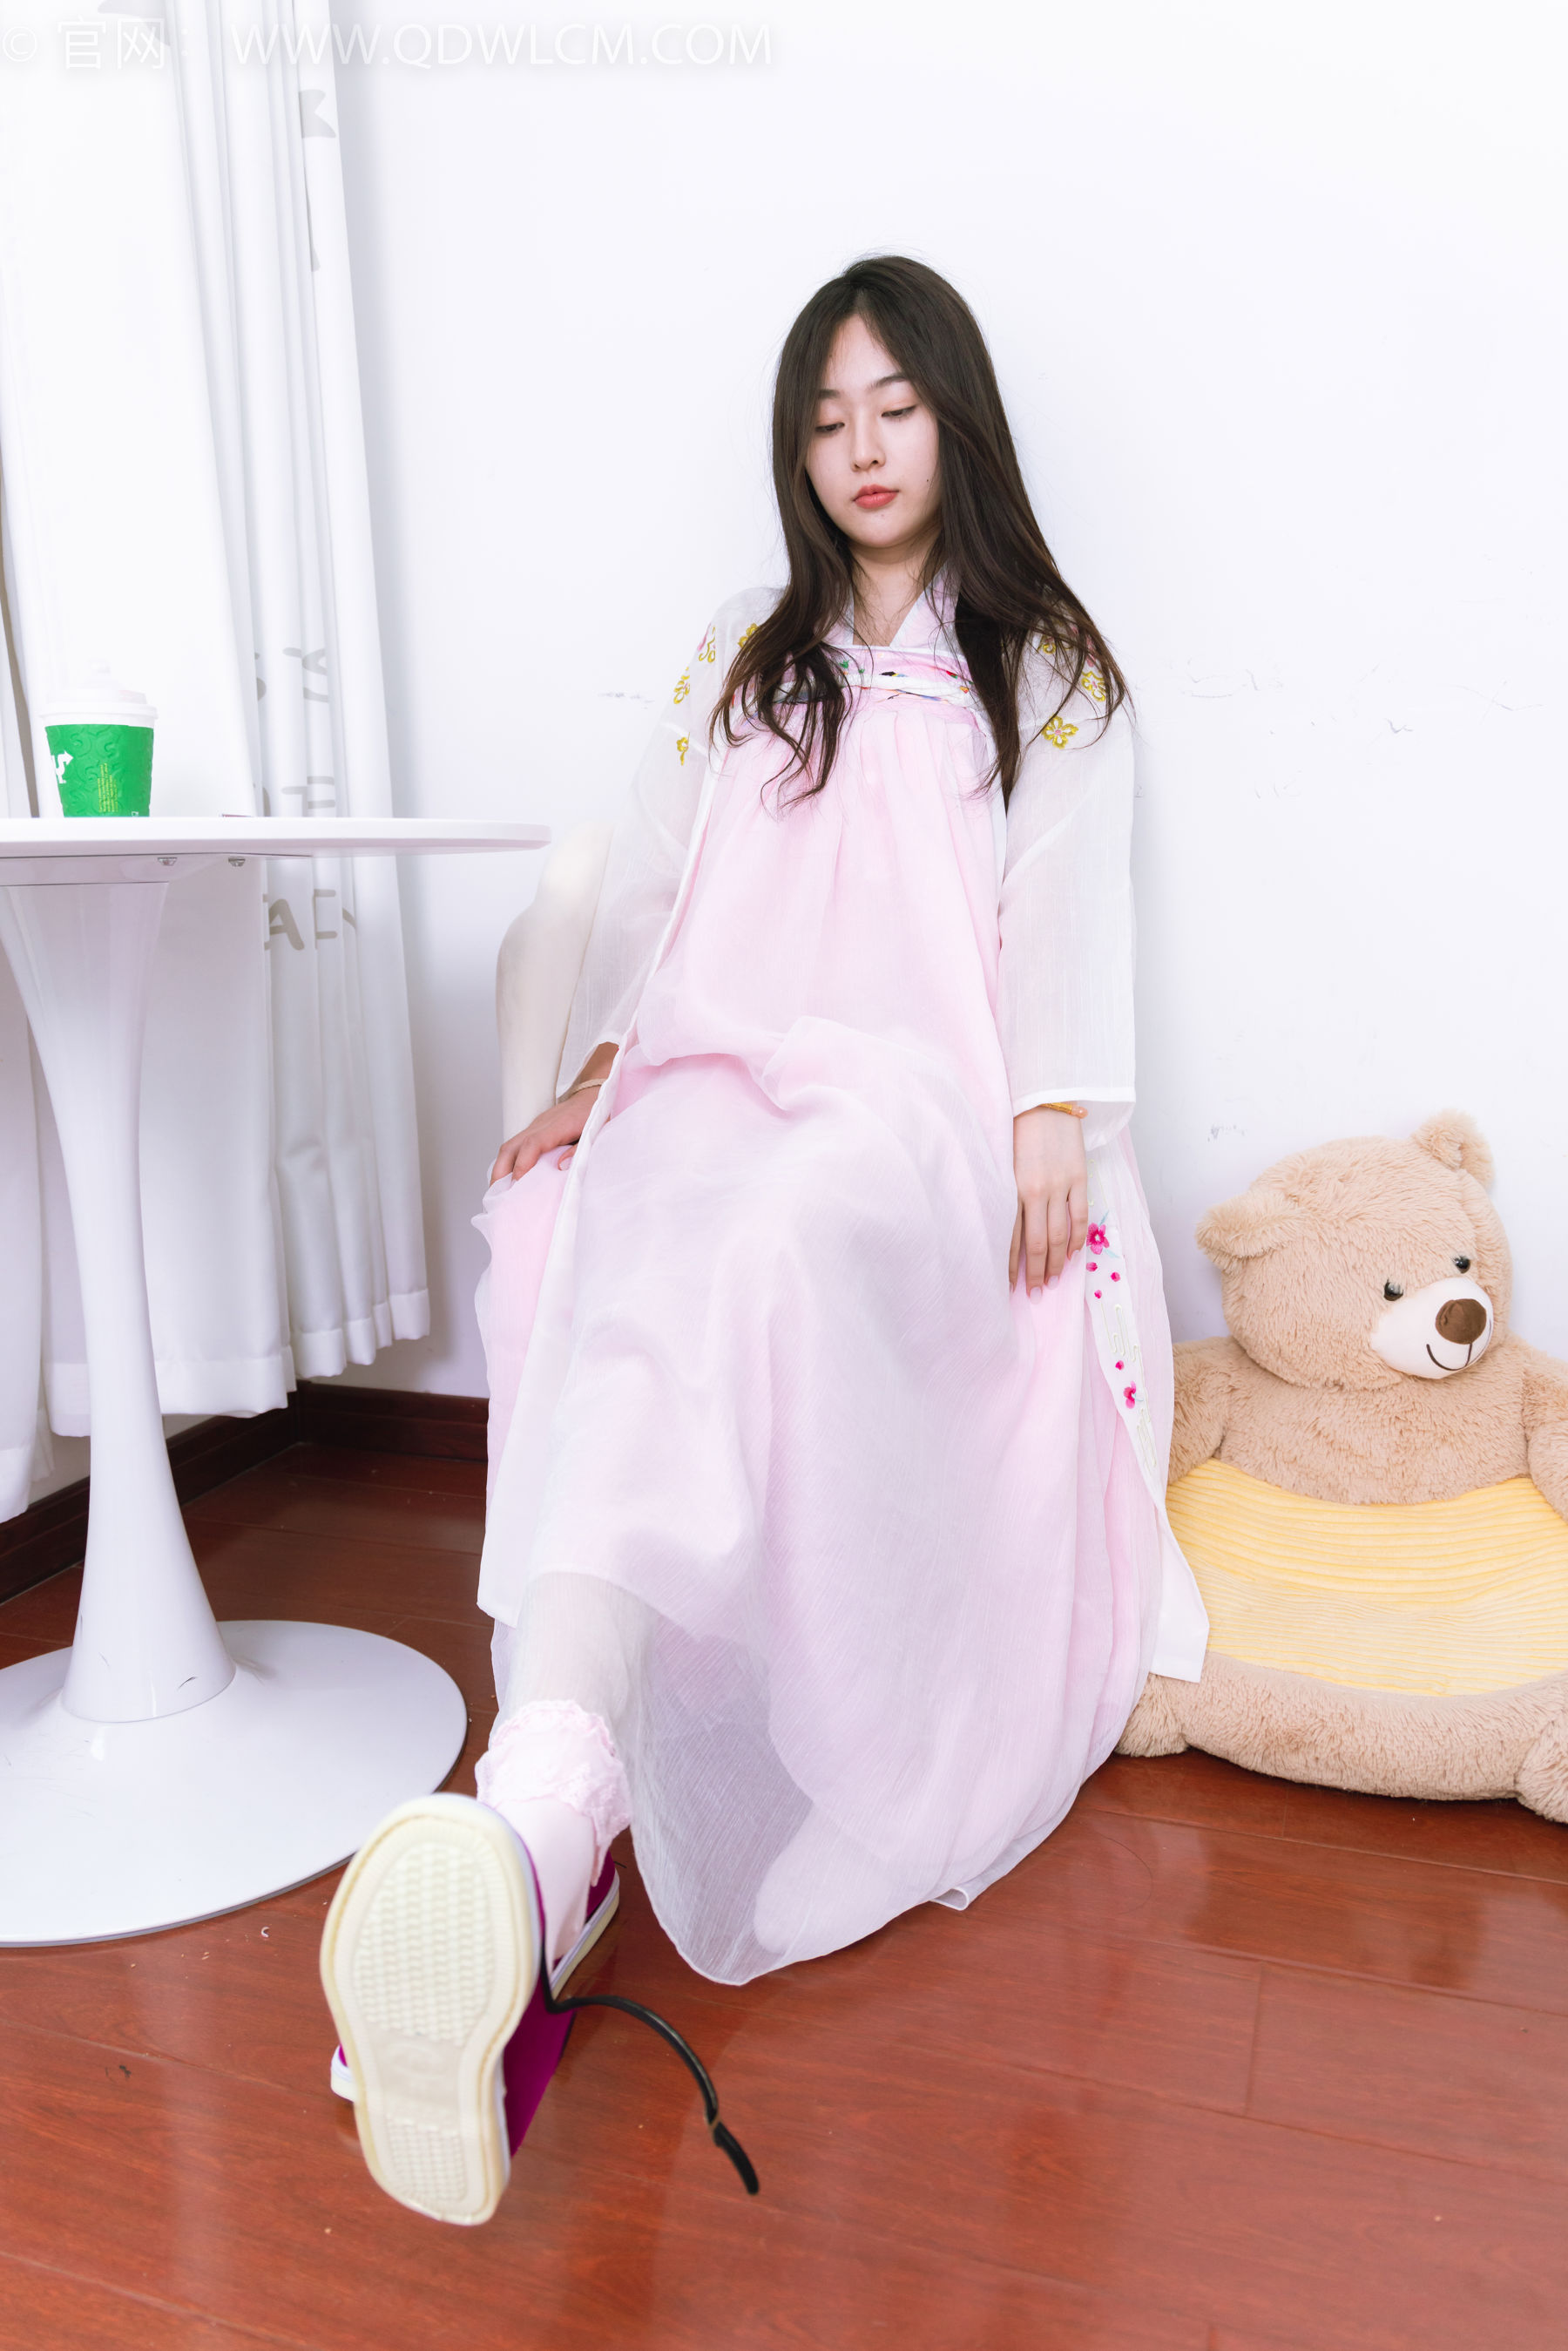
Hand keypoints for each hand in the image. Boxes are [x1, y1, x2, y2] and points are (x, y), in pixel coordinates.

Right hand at [489, 1045, 615, 1183]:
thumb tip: (561, 1167)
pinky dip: (508, 1163)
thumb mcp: (595, 1133)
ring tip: (498, 1191)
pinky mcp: (534, 1131)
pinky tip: (508, 1178)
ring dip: (500, 1169)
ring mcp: (534, 1127)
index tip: (517, 1182)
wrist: (591, 1095)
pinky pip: (515, 1146)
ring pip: (509, 1147)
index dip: (523, 1163)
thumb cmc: (595, 1115)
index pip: (532, 1143)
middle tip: (497, 1195)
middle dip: (500, 1171)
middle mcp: (540, 1126)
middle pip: (511, 1146)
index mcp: (557, 1126)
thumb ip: (579, 1150)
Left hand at [1009, 1107, 1087, 1294]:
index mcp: (1010, 1187)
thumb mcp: (1000, 1162)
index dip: (1009, 1265)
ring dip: (1054, 1263)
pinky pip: (1079, 1217)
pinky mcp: (1078, 1178)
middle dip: (1033, 1273)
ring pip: (1057, 1236)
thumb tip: (1000, 1229)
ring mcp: (1059, 1185)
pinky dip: (1076, 1240)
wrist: (1044, 1098)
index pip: (1009, 1238)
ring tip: (1051, 1282)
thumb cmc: (1016, 1129)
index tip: (1008, 1286)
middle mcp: (1035, 1190)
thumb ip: (1004, 1193)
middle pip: (1034, 1244)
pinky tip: (1071, 1255)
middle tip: (1033, 1294)